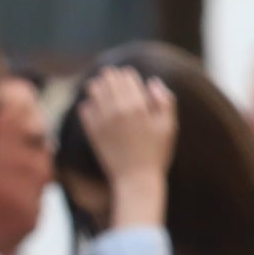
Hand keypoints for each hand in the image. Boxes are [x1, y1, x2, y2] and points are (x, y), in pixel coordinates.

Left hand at [78, 66, 176, 231]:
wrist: (135, 180)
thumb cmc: (156, 154)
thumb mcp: (169, 126)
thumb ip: (164, 100)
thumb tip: (152, 81)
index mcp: (138, 105)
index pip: (126, 75)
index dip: (128, 76)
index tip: (129, 82)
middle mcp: (118, 109)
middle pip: (108, 78)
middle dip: (111, 78)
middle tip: (114, 83)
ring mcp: (102, 120)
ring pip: (93, 89)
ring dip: (98, 88)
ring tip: (104, 94)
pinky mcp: (92, 131)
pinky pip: (84, 108)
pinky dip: (89, 105)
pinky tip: (97, 110)